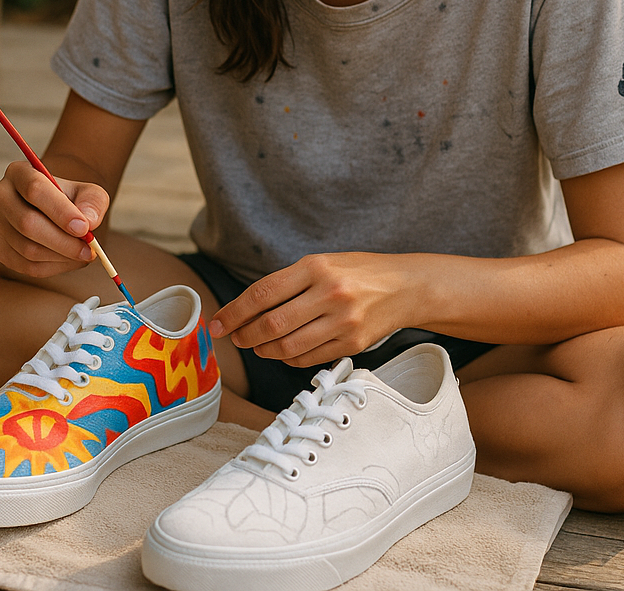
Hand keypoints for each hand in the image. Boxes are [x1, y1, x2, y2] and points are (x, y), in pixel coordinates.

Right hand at [0, 159, 109, 277]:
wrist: (58, 211)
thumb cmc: (72, 199)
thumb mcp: (89, 193)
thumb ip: (93, 203)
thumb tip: (88, 222)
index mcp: (19, 173)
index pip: (34, 189)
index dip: (60, 211)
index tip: (84, 228)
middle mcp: (1, 196)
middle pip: (27, 223)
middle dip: (63, 241)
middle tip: (89, 249)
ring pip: (27, 248)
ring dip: (61, 256)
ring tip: (84, 254)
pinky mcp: (0, 249)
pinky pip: (26, 266)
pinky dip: (53, 267)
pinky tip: (70, 260)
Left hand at [208, 252, 415, 367]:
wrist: (406, 286)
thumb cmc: (357, 272)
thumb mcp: (322, 264)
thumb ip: (288, 283)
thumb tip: (247, 309)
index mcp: (316, 266)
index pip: (263, 293)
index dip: (234, 312)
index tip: (217, 324)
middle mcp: (329, 293)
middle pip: (271, 324)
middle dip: (245, 335)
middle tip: (234, 337)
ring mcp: (342, 321)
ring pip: (287, 347)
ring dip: (264, 350)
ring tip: (257, 346)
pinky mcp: (352, 344)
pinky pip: (308, 358)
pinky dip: (288, 359)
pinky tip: (283, 352)